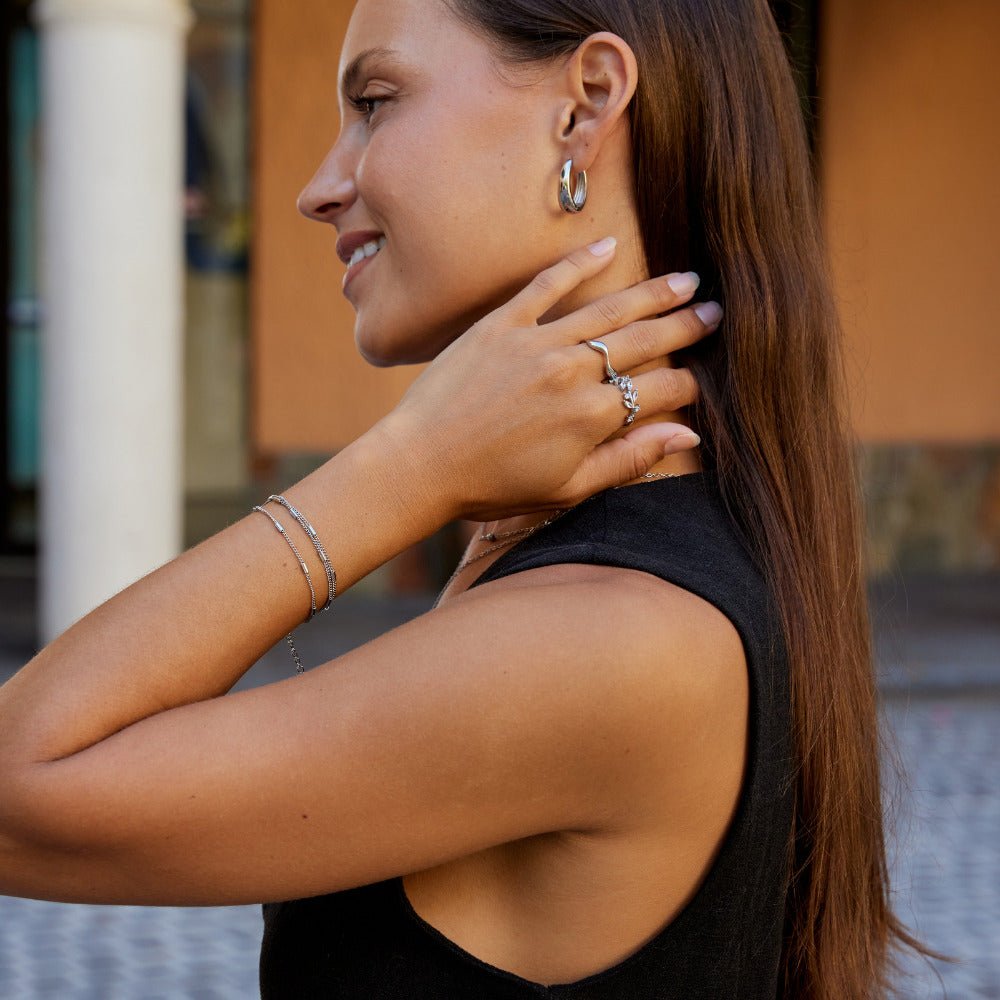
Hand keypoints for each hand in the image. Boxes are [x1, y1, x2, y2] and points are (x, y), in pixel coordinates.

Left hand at [378, 239, 719, 522]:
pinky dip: (580, 264)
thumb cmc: (492, 486)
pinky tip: (610, 247)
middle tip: (718, 313)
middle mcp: (573, 372)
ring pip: (610, 309)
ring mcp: (537, 342)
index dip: (690, 384)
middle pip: (645, 341)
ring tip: (688, 280)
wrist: (419, 464)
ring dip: (653, 293)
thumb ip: (629, 459)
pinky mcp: (502, 323)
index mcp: (593, 417)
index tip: (705, 377)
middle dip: (687, 327)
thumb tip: (688, 435)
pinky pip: (548, 284)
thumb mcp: (567, 487)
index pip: (661, 390)